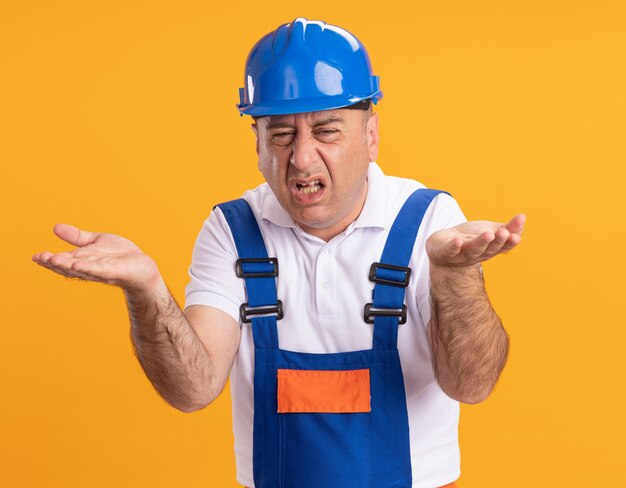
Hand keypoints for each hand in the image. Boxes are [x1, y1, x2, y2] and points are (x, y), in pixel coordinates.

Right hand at [32, 224, 160, 291]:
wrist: (142, 267)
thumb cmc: (119, 256)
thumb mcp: (96, 242)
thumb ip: (77, 237)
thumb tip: (55, 227)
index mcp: (83, 261)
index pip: (63, 261)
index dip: (49, 260)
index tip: (35, 256)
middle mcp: (89, 268)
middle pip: (69, 266)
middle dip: (55, 263)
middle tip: (40, 258)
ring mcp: (102, 271)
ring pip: (82, 269)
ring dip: (68, 266)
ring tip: (54, 260)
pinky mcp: (116, 272)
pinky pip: (101, 270)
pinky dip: (89, 268)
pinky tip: (78, 264)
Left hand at [426, 214, 524, 267]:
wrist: (442, 247)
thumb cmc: (469, 238)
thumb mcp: (490, 230)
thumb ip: (507, 227)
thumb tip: (523, 218)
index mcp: (490, 249)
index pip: (502, 246)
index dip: (510, 242)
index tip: (517, 236)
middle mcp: (477, 254)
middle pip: (489, 249)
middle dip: (498, 241)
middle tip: (504, 232)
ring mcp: (461, 254)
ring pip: (472, 250)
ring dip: (480, 242)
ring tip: (488, 234)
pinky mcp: (445, 252)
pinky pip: (450, 250)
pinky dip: (454, 246)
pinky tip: (458, 241)